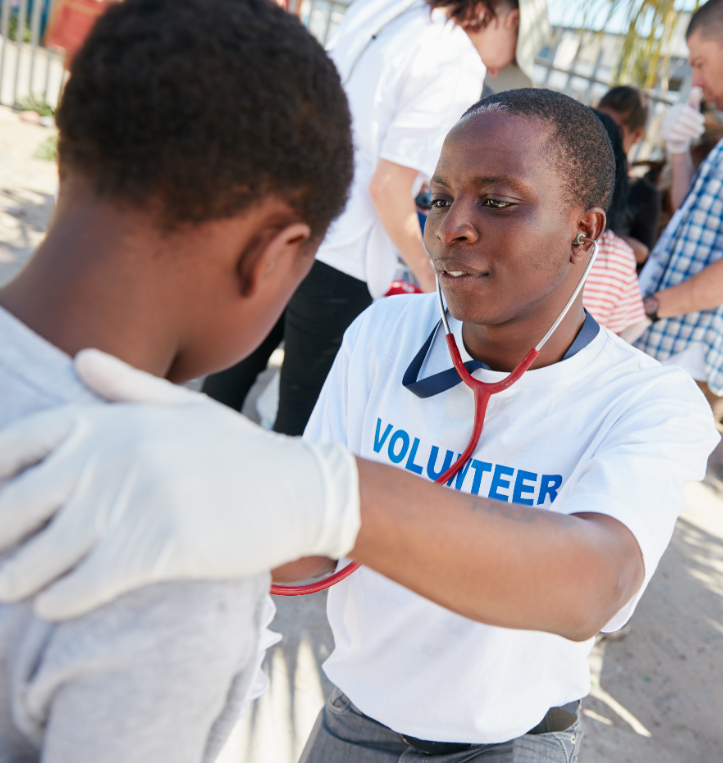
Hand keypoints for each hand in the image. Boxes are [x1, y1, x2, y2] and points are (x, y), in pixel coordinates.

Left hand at [0, 350, 359, 619]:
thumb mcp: (185, 408)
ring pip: (42, 554)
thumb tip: (79, 357)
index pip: (19, 442)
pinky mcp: (159, 546)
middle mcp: (115, 455)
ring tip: (15, 586)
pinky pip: (84, 584)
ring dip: (19, 579)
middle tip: (0, 556)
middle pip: (16, 505)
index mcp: (113, 419)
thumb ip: (127, 385)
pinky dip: (60, 600)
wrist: (298, 486)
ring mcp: (135, 500)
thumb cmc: (239, 451)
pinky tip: (57, 603)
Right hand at [661, 88, 704, 154]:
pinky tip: (689, 137)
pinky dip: (683, 136)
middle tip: (702, 131)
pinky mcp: (663, 134)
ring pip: (678, 128)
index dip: (695, 115)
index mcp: (676, 108)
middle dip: (694, 126)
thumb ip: (694, 101)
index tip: (703, 121)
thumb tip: (696, 88)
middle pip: (682, 120)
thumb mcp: (692, 111)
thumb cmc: (687, 121)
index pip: (686, 110)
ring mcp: (665, 124)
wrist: (677, 136)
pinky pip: (673, 135)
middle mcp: (669, 115)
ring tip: (697, 135)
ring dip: (690, 132)